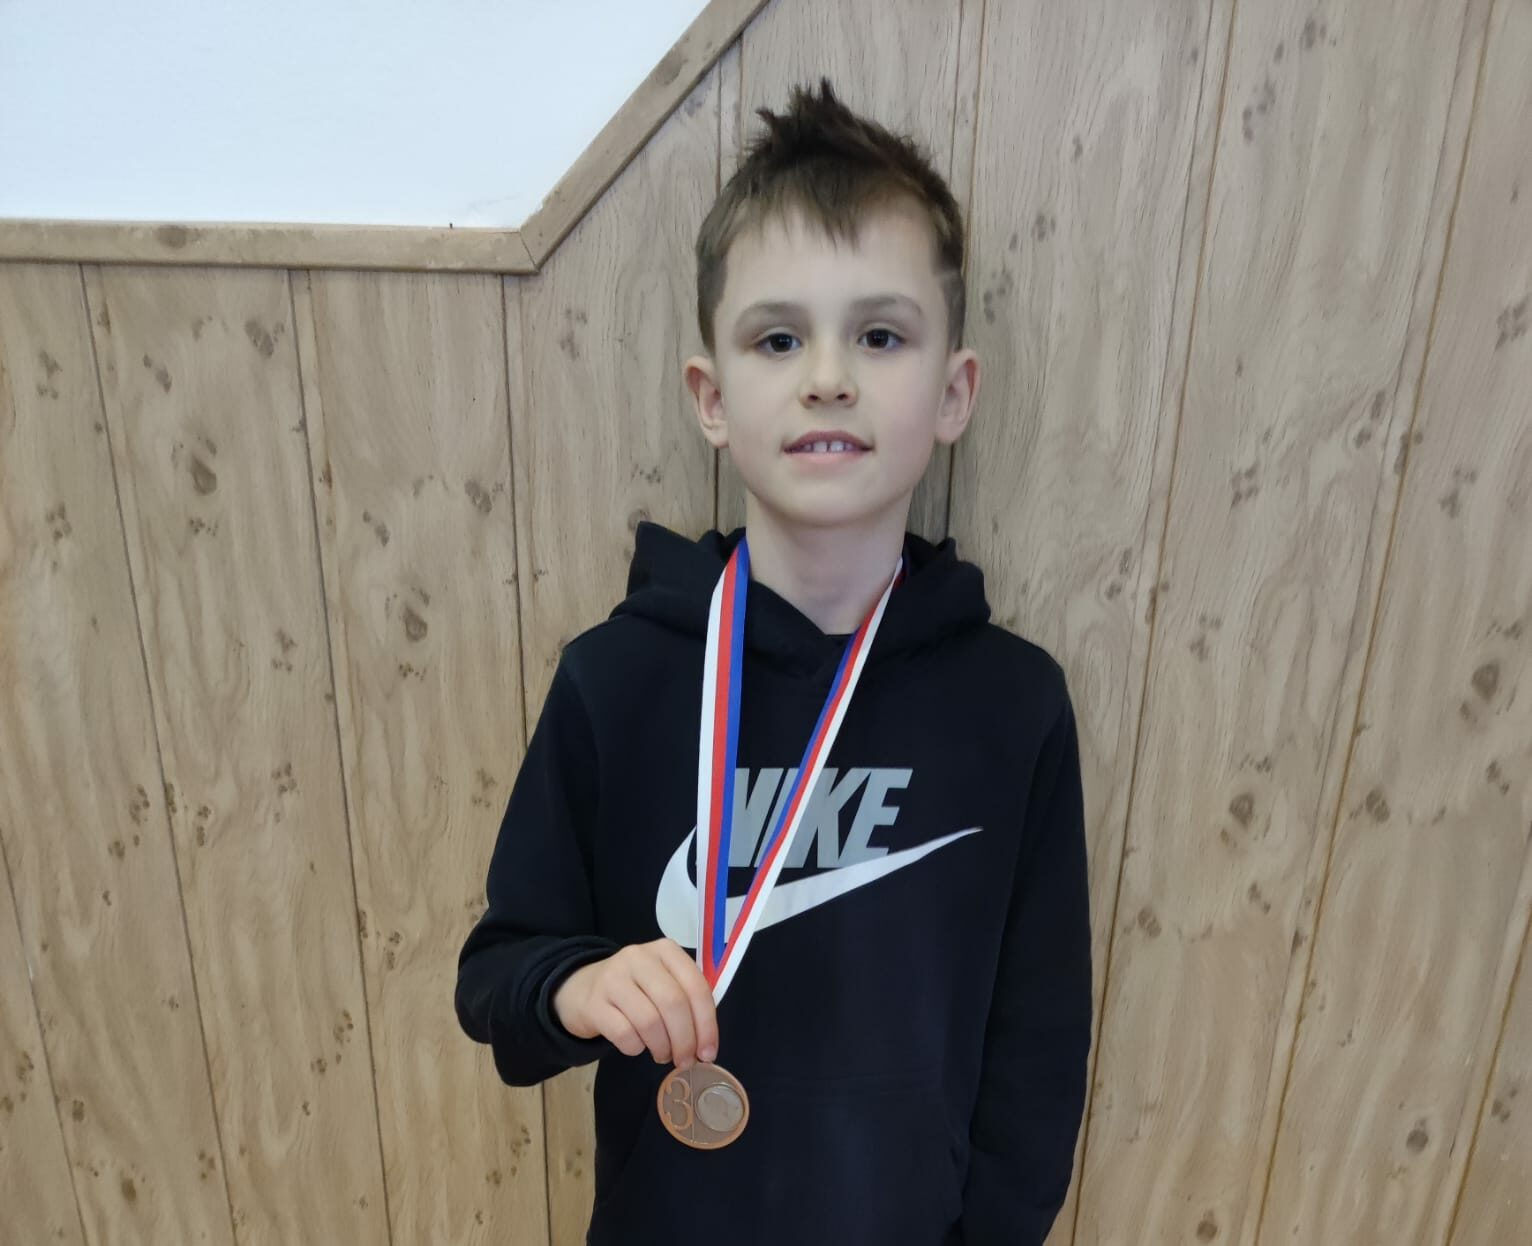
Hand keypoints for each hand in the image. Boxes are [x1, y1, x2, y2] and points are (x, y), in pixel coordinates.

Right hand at [552, 938, 718, 1069]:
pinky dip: (636, 1048)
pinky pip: (624, 1034)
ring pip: (650, 1021)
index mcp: (665, 950)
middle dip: (685, 1040)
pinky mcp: (594, 1003)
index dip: (707, 1024)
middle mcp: (639, 958)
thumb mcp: (662, 982)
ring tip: (662, 1054)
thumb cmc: (633, 990)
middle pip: (674, 1003)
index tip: (708, 1053)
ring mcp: (613, 978)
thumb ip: (687, 1002)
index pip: (696, 987)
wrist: (580, 989)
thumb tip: (706, 1045)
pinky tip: (637, 1046)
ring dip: (662, 1047)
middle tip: (685, 1061)